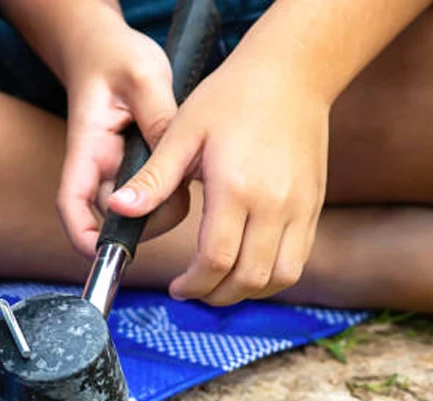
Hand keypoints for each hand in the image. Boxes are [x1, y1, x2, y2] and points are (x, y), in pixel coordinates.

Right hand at [57, 15, 189, 257]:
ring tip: (188, 170)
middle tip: (182, 194)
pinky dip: (174, 191)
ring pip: (141, 210)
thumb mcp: (142, 78)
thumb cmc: (115, 58)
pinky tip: (190, 168)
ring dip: (167, 204)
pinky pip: (156, 195)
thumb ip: (158, 120)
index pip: (72, 205)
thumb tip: (176, 163)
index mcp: (88, 149)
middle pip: (116, 217)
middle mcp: (99, 168)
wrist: (106, 48)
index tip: (105, 254)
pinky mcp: (138, 169)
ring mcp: (117, 172)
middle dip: (150, 220)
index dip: (84, 237)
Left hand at [107, 60, 330, 304]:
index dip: (192, 284)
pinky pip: (298, 260)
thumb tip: (119, 208)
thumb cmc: (231, 98)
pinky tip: (247, 267)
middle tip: (192, 290)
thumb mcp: (182, 133)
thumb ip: (154, 179)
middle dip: (214, 295)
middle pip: (248, 278)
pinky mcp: (313, 207)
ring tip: (219, 284)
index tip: (175, 288)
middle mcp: (274, 204)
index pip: (215, 261)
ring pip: (279, 278)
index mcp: (236, 189)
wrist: (291, 74)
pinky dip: (272, 277)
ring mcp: (300, 208)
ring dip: (246, 292)